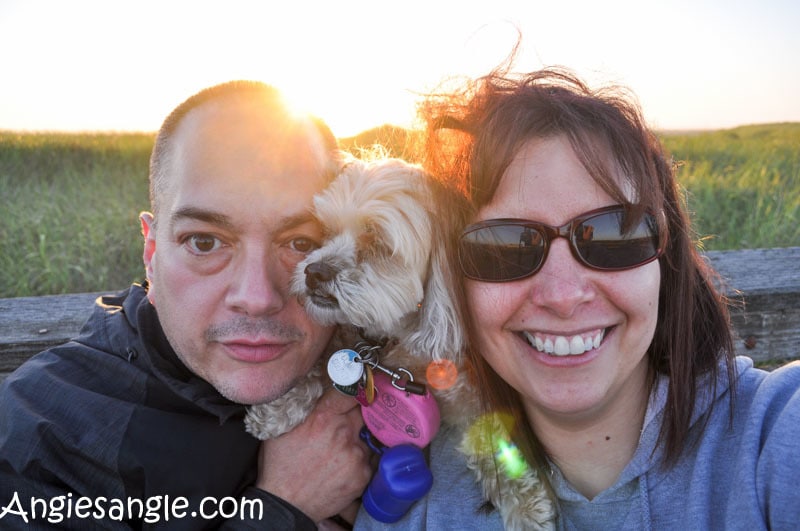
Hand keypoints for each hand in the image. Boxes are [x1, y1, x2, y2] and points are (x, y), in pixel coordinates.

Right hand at [255, 387, 371, 522]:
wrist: (286, 503)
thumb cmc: (281, 465)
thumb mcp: (284, 427)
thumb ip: (306, 406)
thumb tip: (317, 387)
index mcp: (323, 417)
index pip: (350, 392)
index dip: (351, 392)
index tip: (351, 394)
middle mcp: (343, 432)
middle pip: (361, 413)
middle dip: (352, 417)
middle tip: (340, 427)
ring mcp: (355, 454)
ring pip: (364, 438)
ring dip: (355, 442)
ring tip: (336, 454)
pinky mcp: (362, 474)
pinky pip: (367, 460)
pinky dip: (357, 462)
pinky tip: (340, 468)